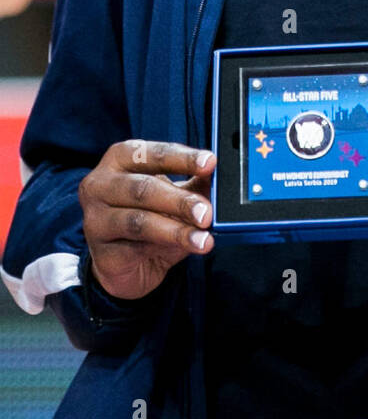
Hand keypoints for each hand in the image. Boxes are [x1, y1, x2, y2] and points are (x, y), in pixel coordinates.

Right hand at [78, 140, 215, 299]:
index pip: (151, 154)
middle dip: (180, 200)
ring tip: (203, 238)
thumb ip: (195, 184)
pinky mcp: (100, 251)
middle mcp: (100, 184)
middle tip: (207, 212)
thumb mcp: (175, 197)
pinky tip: (188, 249)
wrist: (126, 264)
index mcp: (120, 159)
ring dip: (176, 230)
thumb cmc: (150, 218)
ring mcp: (95, 219)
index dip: (182, 158)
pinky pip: (134, 248)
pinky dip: (166, 248)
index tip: (210, 163)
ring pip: (139, 221)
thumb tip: (221, 177)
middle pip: (143, 188)